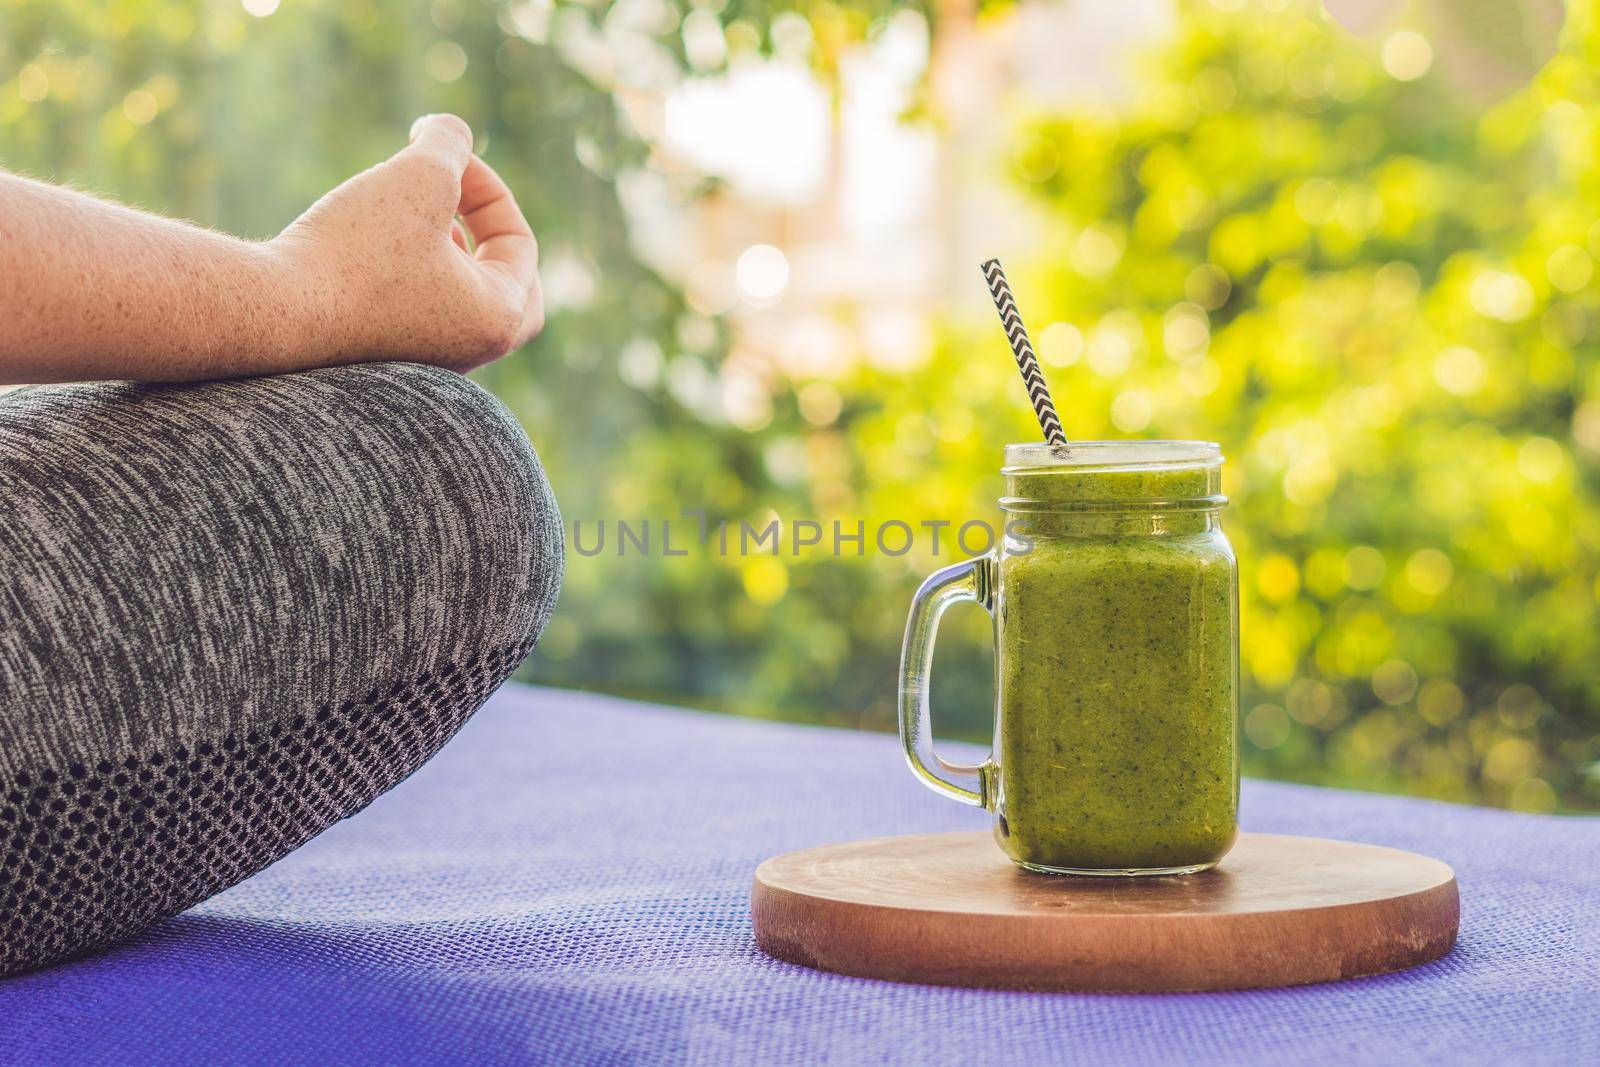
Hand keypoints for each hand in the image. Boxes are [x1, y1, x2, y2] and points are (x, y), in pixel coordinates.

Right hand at [270, 114, 542, 372]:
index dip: (485, 186)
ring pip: (462, 301)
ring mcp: (428, 364)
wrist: (272, 316)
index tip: (441, 157)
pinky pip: (421, 316)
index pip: (518, 242)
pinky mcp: (384, 363)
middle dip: (488, 235)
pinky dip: (415, 276)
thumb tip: (452, 132)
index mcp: (498, 318)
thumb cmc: (354, 251)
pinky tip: (377, 245)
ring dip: (449, 251)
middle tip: (459, 204)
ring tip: (416, 215)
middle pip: (508, 288)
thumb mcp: (415, 177)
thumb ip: (448, 142)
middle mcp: (471, 353)